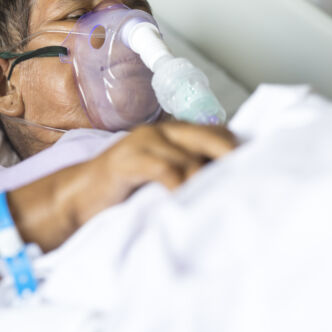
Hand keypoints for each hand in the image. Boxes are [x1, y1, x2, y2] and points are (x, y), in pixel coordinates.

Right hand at [57, 122, 235, 227]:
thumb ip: (185, 172)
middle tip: (247, 178)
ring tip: (217, 198)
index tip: (254, 166)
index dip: (233, 147)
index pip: (214, 130)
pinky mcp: (127, 160)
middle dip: (229, 155)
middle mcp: (159, 131)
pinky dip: (179, 186)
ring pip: (188, 156)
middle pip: (208, 135)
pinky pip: (164, 170)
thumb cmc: (122, 190)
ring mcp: (143, 143)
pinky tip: (185, 201)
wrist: (78, 197)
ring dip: (204, 179)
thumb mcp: (159, 177)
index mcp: (169, 133)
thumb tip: (224, 183)